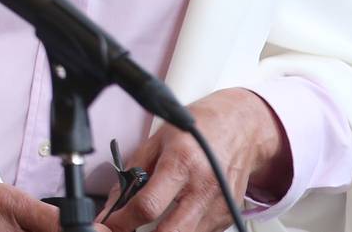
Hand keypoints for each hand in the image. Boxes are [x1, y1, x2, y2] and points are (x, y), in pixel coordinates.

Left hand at [101, 88, 290, 231]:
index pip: (148, 205)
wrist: (240, 129)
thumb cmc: (196, 131)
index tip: (111, 224)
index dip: (123, 221)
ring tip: (151, 220)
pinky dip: (183, 231)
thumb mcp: (157, 140)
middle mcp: (203, 188)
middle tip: (129, 228)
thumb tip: (113, 204)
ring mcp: (219, 207)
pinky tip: (176, 217)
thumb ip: (132, 172)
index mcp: (180, 163)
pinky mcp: (228, 217)